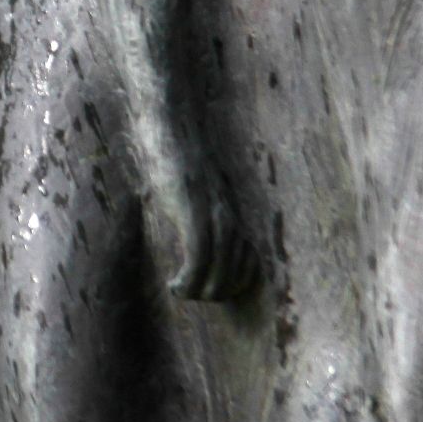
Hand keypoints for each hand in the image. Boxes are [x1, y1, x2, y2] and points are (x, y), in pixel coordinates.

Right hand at [157, 161, 259, 302]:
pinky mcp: (193, 213)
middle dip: (213, 294)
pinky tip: (174, 284)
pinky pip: (198, 259)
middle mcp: (230, 219)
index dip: (230, 287)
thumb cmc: (179, 158)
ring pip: (218, 273)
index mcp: (233, 215)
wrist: (173, 126)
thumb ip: (204, 212)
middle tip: (189, 292)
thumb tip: (197, 235)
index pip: (249, 267)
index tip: (207, 288)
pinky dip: (188, 281)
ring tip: (179, 291)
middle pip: (234, 276)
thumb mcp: (200, 191)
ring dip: (198, 292)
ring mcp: (213, 216)